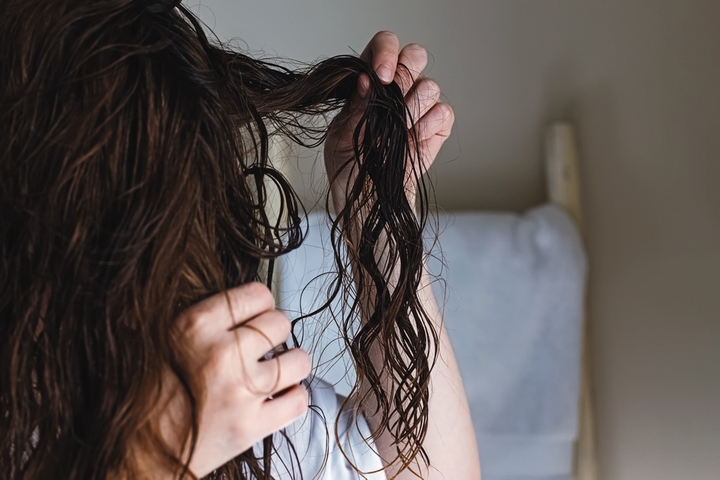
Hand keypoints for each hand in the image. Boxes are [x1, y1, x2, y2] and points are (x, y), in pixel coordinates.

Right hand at [135, 283, 310, 477]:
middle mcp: (221, 355)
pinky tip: (277, 397)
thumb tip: (241, 303)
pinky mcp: (251, 426)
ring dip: (290, 364)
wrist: (137, 452)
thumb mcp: (164, 339)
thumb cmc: (148, 396)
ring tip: (275, 370)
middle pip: (280, 323)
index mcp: (195, 327)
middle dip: (275, 333)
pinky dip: (292, 398)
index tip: (256, 316)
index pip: (256, 294)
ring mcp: (240, 391)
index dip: (260, 305)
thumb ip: (203, 317)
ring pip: (298, 360)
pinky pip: (298, 400)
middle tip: (264, 346)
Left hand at [324, 31, 454, 210]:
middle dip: (405, 75)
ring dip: (411, 110)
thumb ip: (356, 106)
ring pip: (429, 86)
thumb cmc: (350, 164)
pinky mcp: (437, 126)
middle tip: (393, 101)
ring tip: (396, 133)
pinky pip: (442, 112)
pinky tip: (411, 140)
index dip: (387, 52)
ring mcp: (419, 105)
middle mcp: (398, 87)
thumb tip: (366, 80)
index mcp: (370, 79)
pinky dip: (427, 127)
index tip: (382, 76)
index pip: (384, 45)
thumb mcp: (342, 135)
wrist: (369, 197)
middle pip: (415, 55)